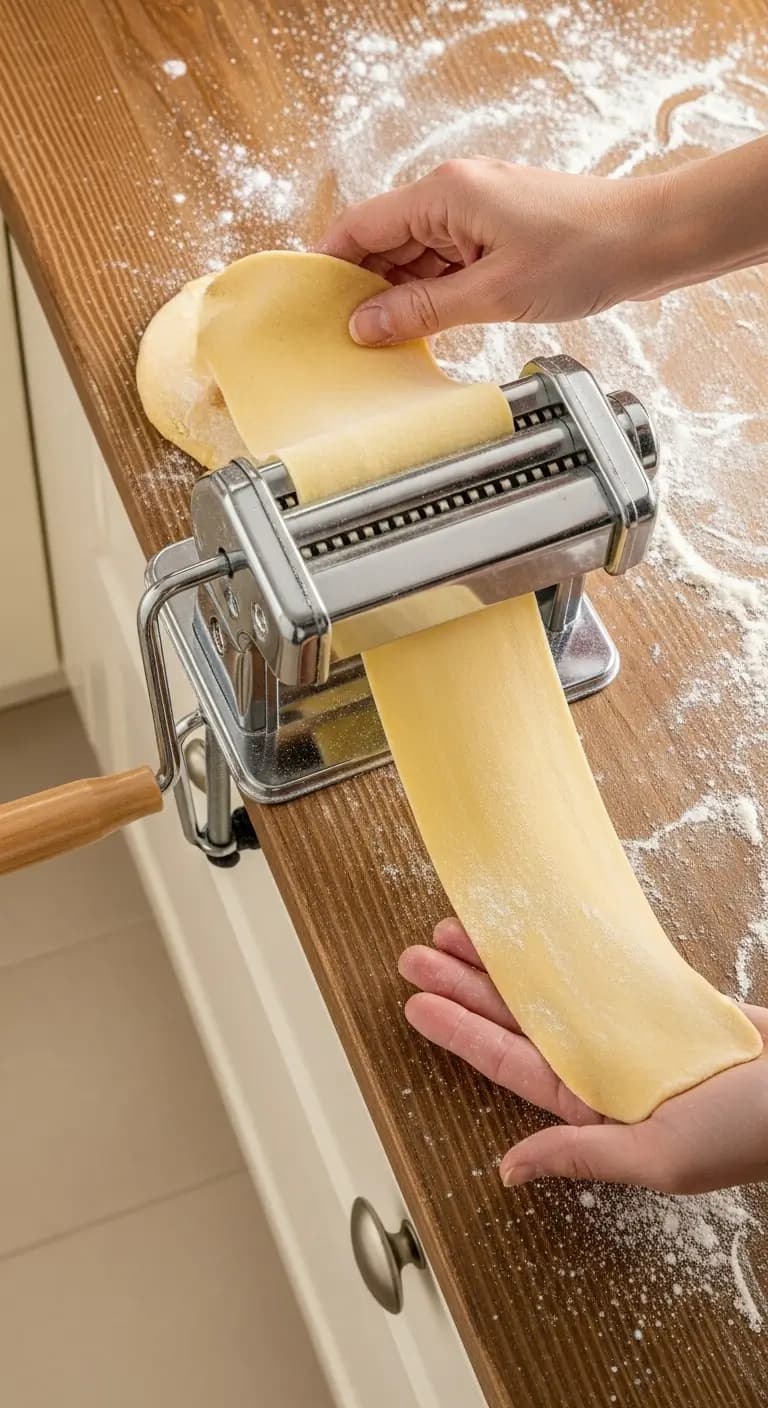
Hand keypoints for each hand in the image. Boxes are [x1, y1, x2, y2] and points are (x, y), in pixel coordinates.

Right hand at [319, 157, 668, 344]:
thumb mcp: (493, 294)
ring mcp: (478, 213)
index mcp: (445, 193)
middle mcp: (456, 194)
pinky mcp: (499, 233)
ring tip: (382, 343)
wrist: (652, 241)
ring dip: (401, 296)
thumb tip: (365, 326)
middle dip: (364, 288)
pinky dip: (433, 294)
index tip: (310, 305)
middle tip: (344, 338)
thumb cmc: (585, 253)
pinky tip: (425, 328)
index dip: (330, 267)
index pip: (361, 225)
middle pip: (385, 241)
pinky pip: (447, 262)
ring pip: (417, 255)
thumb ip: (422, 311)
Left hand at [399, 918, 767, 1192]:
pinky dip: (555, 947)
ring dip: (498, 961)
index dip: (460, 1034)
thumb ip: (579, 1154)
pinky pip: (588, 967)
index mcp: (594, 1106)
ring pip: (544, 987)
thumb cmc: (746, 1132)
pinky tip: (526, 929)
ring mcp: (622, 1027)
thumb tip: (507, 1170)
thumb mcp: (657, 1157)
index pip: (508, 1064)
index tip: (415, 1006)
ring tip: (452, 930)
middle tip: (413, 955)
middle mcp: (599, 1064)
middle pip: (514, 1019)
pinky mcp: (650, 997)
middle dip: (463, 987)